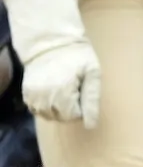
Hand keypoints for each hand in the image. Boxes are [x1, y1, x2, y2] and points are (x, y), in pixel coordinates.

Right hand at [1, 0, 101, 127]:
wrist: (50, 41)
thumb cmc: (77, 56)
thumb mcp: (92, 73)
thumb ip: (92, 100)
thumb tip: (91, 126)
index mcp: (62, 91)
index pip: (73, 116)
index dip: (81, 107)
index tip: (82, 92)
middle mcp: (44, 96)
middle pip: (60, 118)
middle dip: (70, 109)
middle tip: (74, 90)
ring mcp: (33, 95)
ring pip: (47, 115)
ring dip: (57, 109)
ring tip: (63, 91)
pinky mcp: (26, 92)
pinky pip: (36, 109)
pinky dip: (45, 106)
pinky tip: (52, 93)